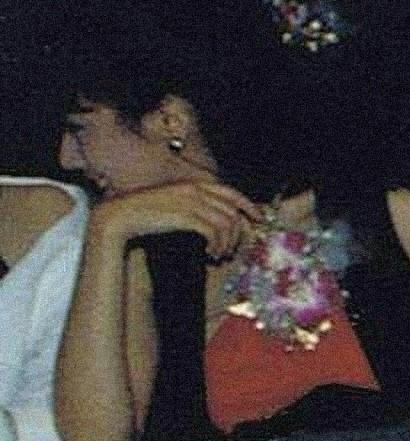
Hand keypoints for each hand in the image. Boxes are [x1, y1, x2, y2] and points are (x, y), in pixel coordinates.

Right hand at [86, 180, 260, 259]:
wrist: (118, 217)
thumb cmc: (146, 215)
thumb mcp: (174, 207)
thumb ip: (196, 208)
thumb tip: (219, 223)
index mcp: (192, 184)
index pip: (230, 192)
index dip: (248, 205)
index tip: (260, 218)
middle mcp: (194, 189)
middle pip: (232, 211)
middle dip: (239, 233)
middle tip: (233, 250)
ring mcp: (190, 202)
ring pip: (226, 223)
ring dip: (227, 243)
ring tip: (218, 256)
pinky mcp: (184, 216)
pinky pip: (214, 232)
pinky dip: (217, 246)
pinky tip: (210, 255)